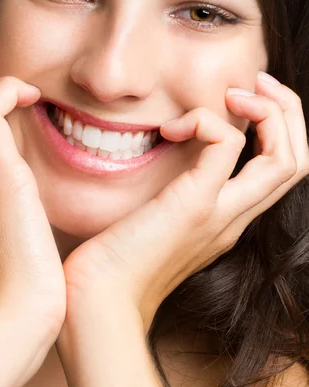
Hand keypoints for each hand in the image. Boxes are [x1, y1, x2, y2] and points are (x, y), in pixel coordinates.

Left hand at [62, 73, 308, 330]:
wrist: (97, 303)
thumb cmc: (113, 265)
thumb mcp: (154, 225)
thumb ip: (171, 196)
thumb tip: (162, 156)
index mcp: (228, 222)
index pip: (280, 172)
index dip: (278, 130)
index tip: (246, 102)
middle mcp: (235, 220)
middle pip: (298, 162)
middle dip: (289, 112)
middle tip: (257, 83)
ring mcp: (221, 215)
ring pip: (286, 158)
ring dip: (270, 111)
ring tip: (235, 93)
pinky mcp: (194, 207)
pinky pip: (226, 146)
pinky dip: (207, 121)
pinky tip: (171, 127)